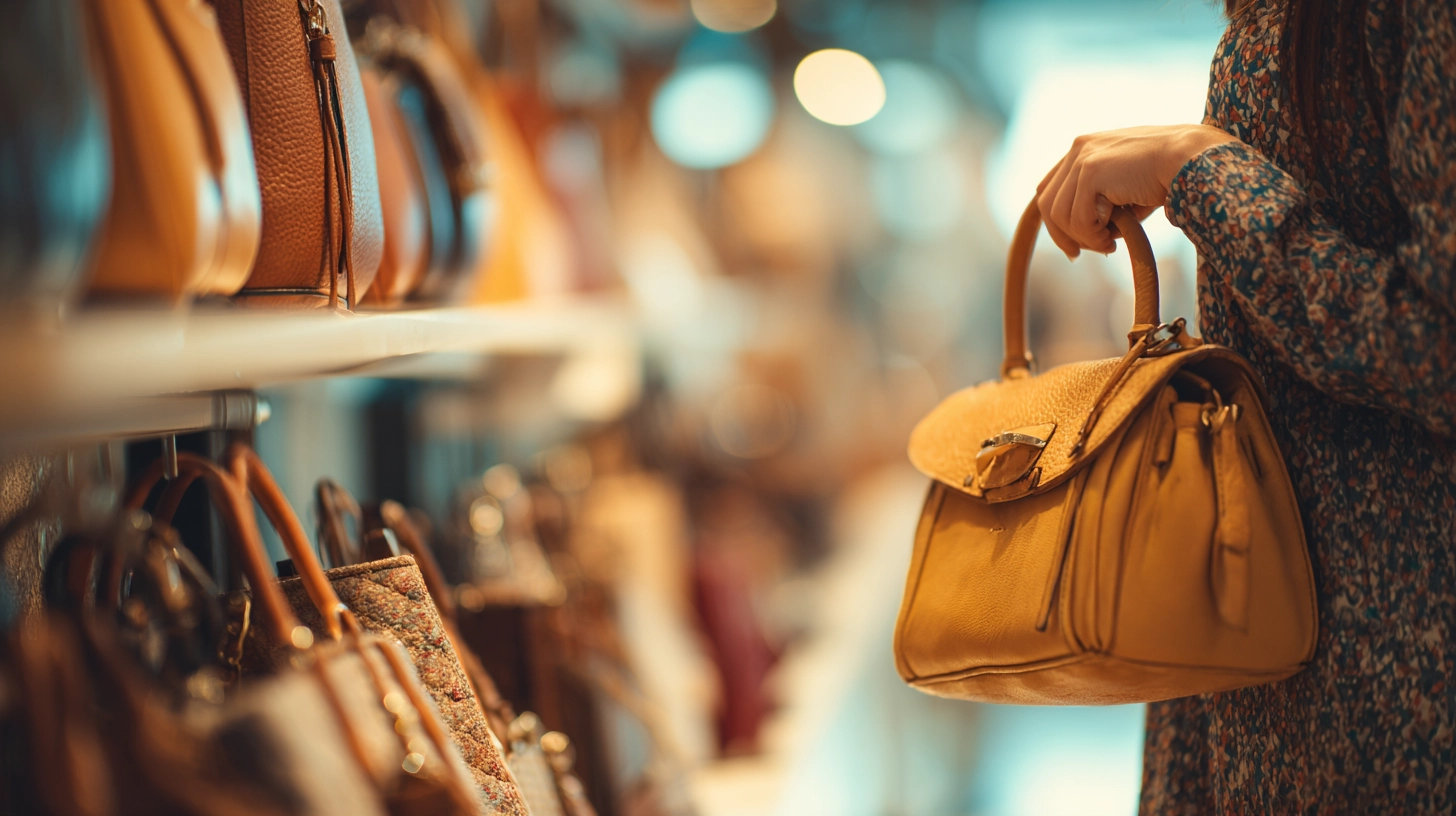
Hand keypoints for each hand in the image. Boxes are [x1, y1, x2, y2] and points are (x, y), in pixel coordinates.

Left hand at [1036, 124, 1238, 257]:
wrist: (1190, 157)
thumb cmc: (1166, 176)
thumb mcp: (1125, 187)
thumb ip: (1101, 203)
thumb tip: (1087, 238)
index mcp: (1085, 148)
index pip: (1050, 188)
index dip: (1055, 222)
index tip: (1071, 247)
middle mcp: (1078, 148)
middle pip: (1048, 203)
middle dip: (1063, 235)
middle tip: (1081, 254)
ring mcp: (1082, 158)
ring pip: (1061, 215)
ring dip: (1084, 238)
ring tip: (1109, 244)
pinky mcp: (1091, 170)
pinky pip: (1079, 219)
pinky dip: (1093, 236)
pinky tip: (1113, 238)